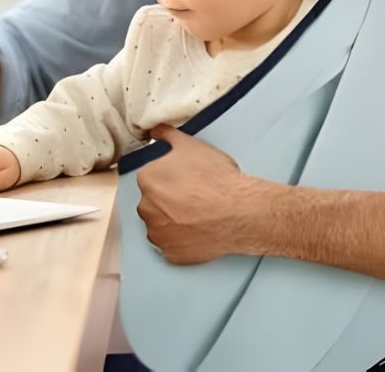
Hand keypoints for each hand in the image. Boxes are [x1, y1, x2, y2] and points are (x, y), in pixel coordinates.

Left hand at [136, 124, 264, 263]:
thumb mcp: (190, 144)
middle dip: (168, 199)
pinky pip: (171, 246)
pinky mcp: (170, 255)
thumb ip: (166, 134)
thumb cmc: (215, 176)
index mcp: (147, 180)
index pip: (152, 178)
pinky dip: (181, 240)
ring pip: (160, 225)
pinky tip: (198, 230)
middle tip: (194, 196)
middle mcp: (146, 208)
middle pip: (153, 201)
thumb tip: (153, 129)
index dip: (170, 178)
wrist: (238, 210)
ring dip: (173, 220)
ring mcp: (157, 234)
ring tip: (197, 214)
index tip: (186, 180)